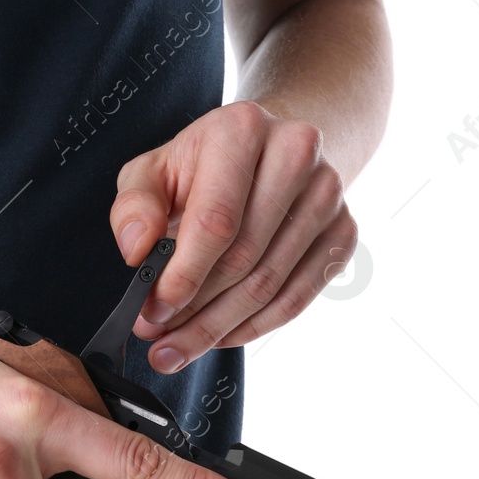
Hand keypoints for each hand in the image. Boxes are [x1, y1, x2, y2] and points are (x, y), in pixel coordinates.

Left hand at [110, 100, 358, 374]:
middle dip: (195, 312)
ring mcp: (328, 195)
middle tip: (159, 342)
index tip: (153, 312)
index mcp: (242, 130)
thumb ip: (135, 206)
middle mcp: (296, 153)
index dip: (183, 276)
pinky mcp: (343, 232)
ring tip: (180, 348)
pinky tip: (220, 337)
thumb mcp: (154, 171)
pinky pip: (297, 298)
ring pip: (270, 286)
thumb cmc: (204, 166)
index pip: (216, 221)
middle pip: (244, 259)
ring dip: (219, 328)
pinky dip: (253, 327)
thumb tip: (137, 250)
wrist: (271, 150)